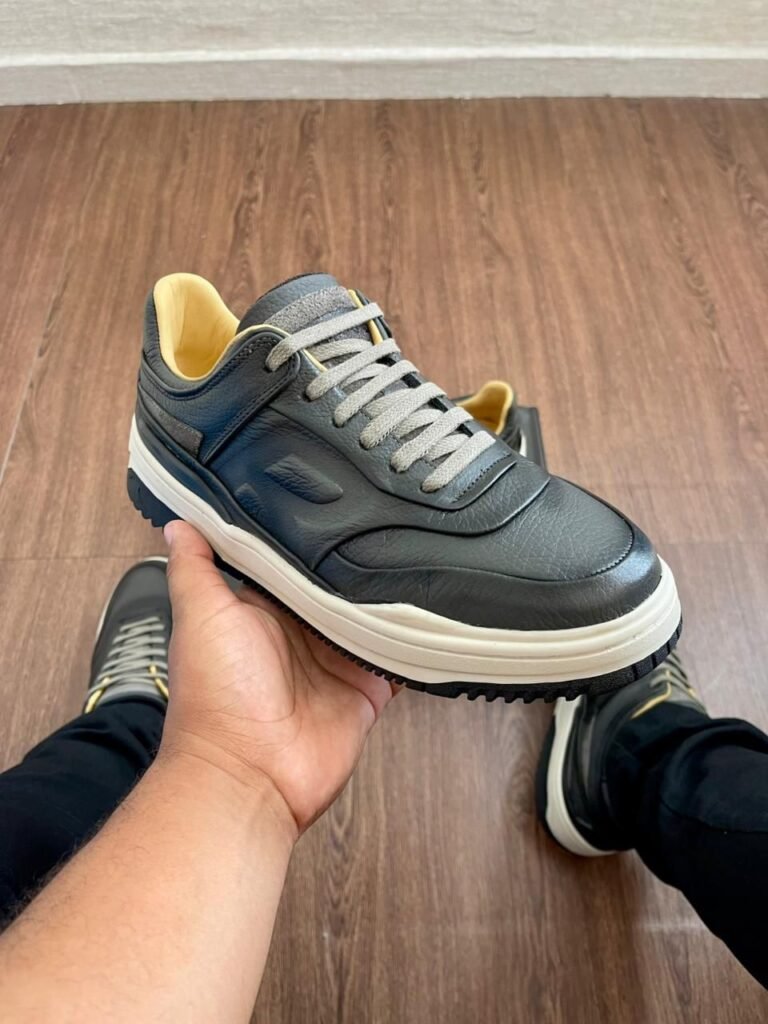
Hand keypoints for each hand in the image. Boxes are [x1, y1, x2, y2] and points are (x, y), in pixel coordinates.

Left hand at [160, 521, 397, 838]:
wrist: (248, 775)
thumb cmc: (215, 698)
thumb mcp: (200, 617)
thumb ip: (196, 570)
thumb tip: (181, 524)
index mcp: (262, 614)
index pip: (292, 567)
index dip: (312, 540)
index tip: (336, 501)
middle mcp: (300, 637)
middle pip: (338, 592)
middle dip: (358, 567)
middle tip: (390, 521)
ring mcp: (334, 666)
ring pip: (370, 623)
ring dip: (388, 602)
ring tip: (418, 556)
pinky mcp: (364, 694)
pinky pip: (395, 665)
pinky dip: (410, 648)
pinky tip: (431, 616)